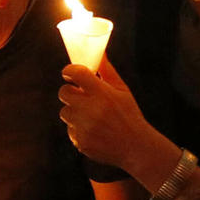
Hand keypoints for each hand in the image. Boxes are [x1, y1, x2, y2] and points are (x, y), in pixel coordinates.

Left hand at [59, 60, 160, 174]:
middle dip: (70, 91)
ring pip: (65, 112)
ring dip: (74, 112)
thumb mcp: (123, 90)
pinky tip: (95, 131)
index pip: (75, 73)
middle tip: (81, 95)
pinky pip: (70, 130)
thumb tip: (100, 52)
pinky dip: (79, 129)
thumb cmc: (129, 115)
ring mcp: (84, 127)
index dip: (69, 71)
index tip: (69, 73)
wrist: (135, 147)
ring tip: (91, 116)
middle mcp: (90, 109)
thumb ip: (107, 71)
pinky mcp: (80, 141)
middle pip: (63, 92)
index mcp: (101, 93)